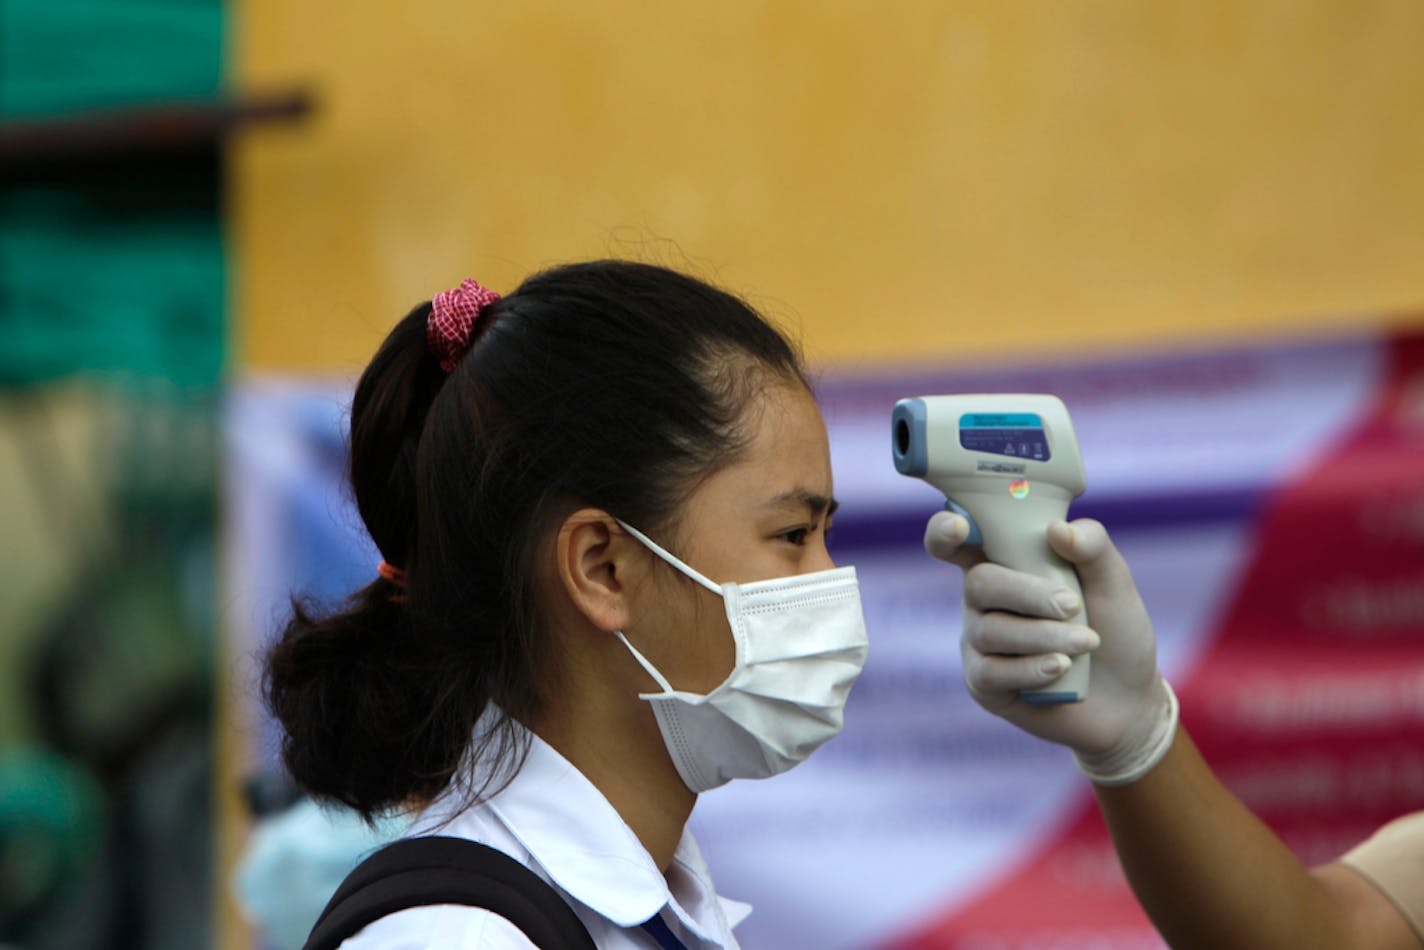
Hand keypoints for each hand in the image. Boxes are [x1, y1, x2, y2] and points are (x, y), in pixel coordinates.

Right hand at [925, 511, 1175, 779]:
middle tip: (1073, 606)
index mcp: (1004, 564)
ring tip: (1087, 643)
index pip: (957, 542)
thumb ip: (1093, 548)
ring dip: (1043, 635)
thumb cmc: (1114, 631)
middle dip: (1027, 593)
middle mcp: (983, 602)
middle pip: (978, 583)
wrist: (1129, 700)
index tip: (961, 526)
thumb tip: (1058, 529)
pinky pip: (991, 672)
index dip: (945, 530)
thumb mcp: (1114, 584)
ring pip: (990, 630)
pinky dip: (1030, 668)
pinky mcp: (984, 684)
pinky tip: (1060, 668)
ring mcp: (979, 643)